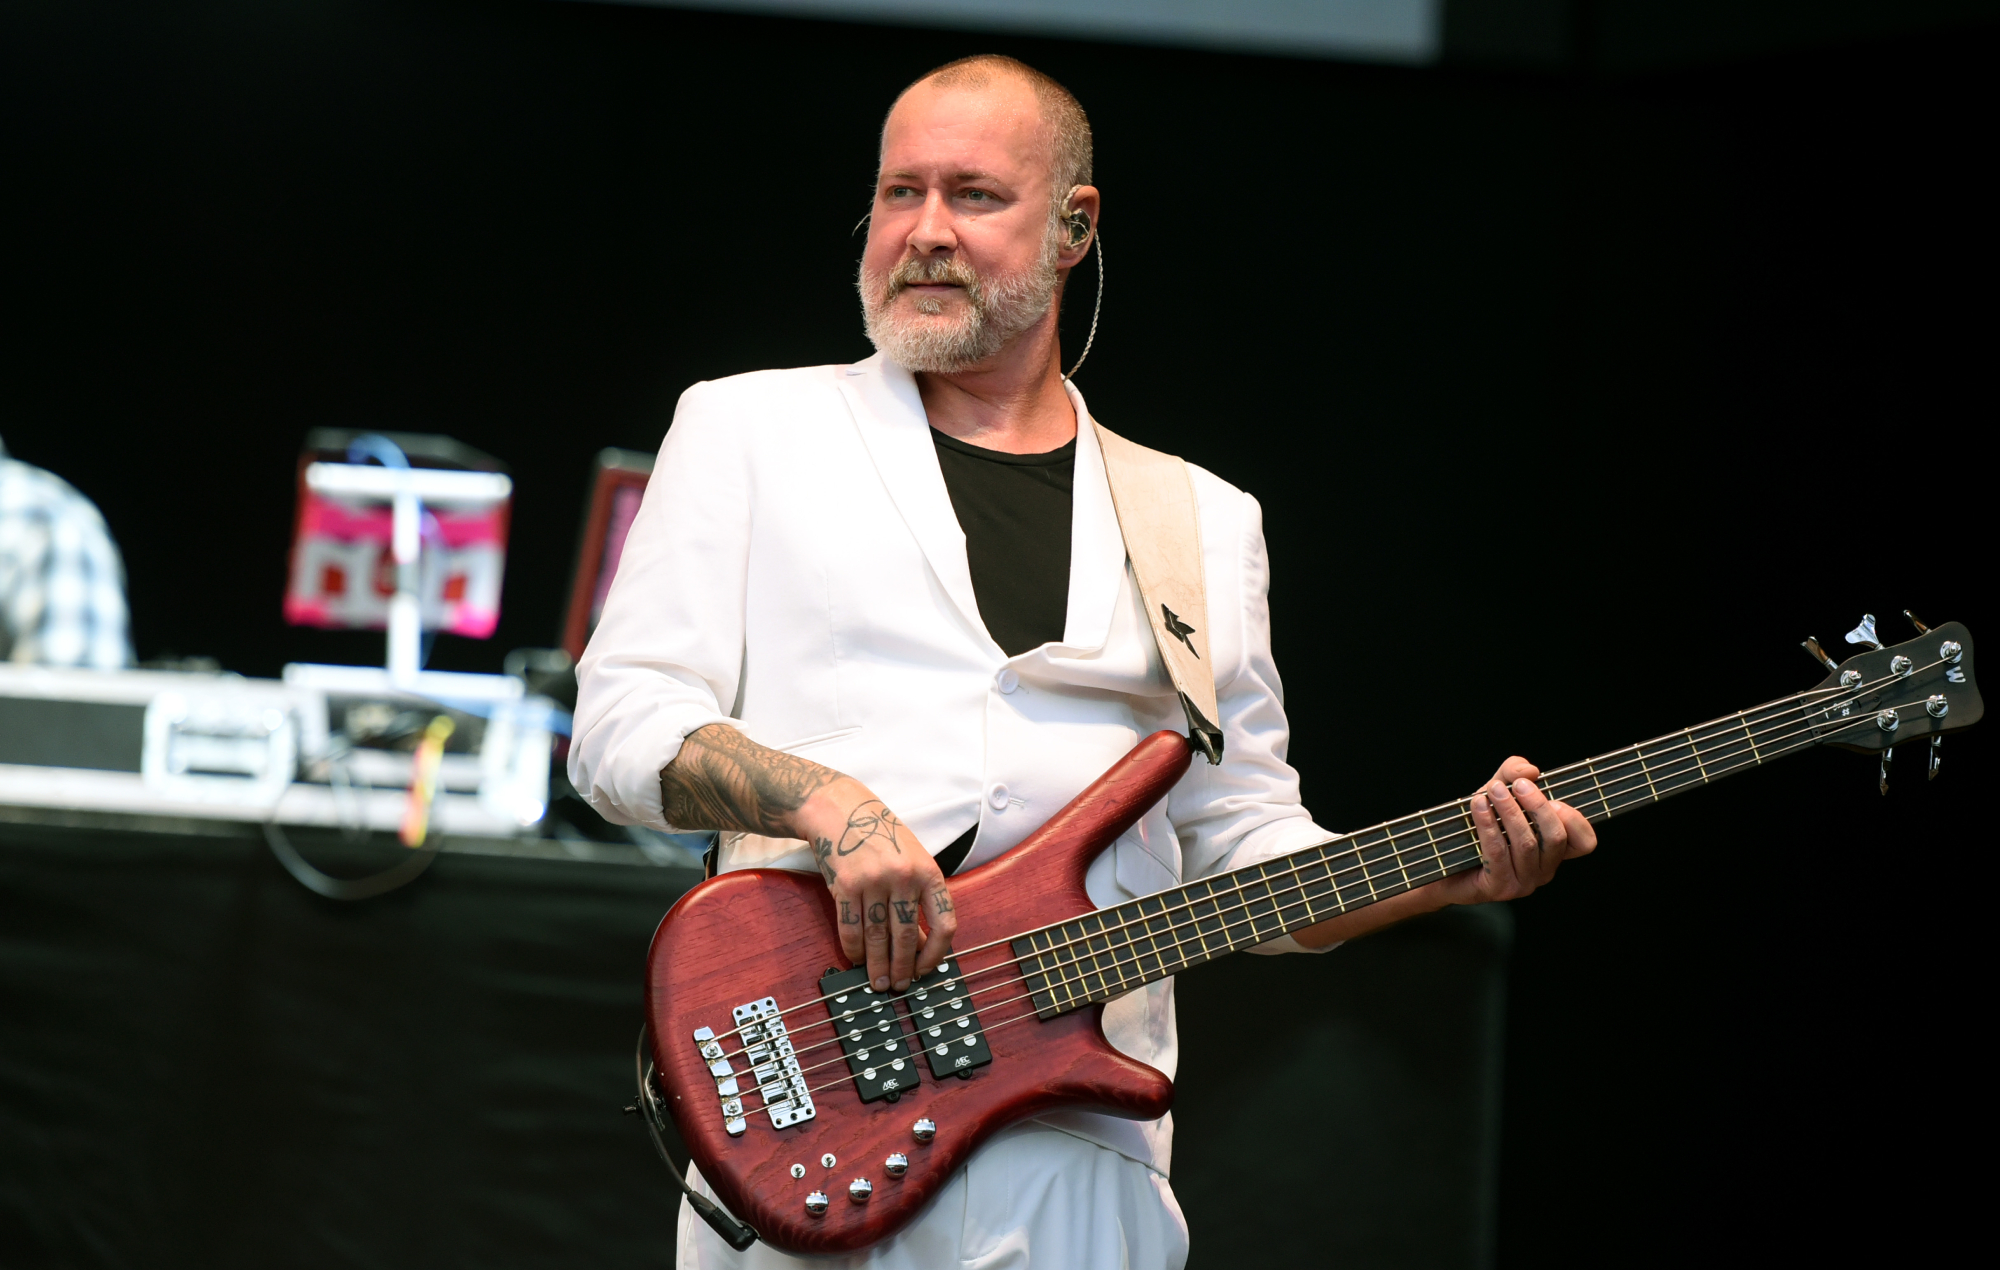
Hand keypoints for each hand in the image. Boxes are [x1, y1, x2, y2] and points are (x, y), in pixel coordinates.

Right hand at [793, 777, 956, 991]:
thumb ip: (919, 900)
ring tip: (878, 982)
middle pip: (907, 936)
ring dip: (877, 965)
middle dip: (902, 968)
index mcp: (929, 872)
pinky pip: (851, 928)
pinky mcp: (845, 885)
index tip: (926, 970)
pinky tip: (856, 959)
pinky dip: (853, 949)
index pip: (944, 923)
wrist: (841, 809)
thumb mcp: (912, 861)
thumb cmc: (881, 836)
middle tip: (898, 986)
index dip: (936, 954)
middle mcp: (904, 877)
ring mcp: (874, 881)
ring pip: (877, 937)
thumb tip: (922, 948)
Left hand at [1434, 756, 1597, 905]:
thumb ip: (1514, 773)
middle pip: (1555, 837)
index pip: (1584, 841)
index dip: (1575, 819)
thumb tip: (1529, 770)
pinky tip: (1478, 805)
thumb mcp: (1499, 791)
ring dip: (1510, 812)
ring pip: (1527, 844)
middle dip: (1538, 806)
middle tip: (1517, 786)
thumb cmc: (1478, 824)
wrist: (1444, 858)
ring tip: (1493, 790)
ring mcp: (1523, 882)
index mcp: (1553, 850)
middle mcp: (1543, 870)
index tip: (1554, 798)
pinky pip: (1498, 853)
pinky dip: (1488, 825)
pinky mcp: (1498, 887)